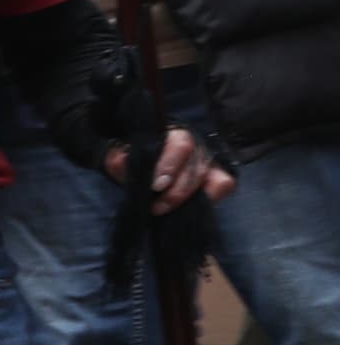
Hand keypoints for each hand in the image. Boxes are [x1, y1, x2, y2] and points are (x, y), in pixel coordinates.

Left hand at [108, 126, 235, 210]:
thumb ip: (119, 158)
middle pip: (196, 166)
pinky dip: (213, 195)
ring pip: (209, 177)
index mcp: (172, 135)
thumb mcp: (121, 157)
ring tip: (163, 210)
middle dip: (176, 190)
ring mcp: (208, 160)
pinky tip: (194, 204)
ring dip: (187, 197)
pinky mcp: (217, 175)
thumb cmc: (134, 159)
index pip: (180, 145)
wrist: (143, 167)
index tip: (156, 186)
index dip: (170, 165)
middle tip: (157, 207)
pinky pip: (225, 183)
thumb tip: (122, 161)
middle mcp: (195, 146)